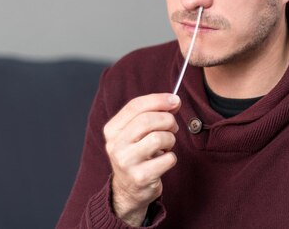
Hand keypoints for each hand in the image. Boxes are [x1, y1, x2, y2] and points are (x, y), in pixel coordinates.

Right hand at [103, 93, 180, 225]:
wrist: (129, 189)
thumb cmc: (137, 153)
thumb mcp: (136, 132)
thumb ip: (151, 113)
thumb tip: (174, 101)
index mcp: (112, 130)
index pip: (136, 106)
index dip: (159, 100)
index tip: (175, 100)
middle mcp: (116, 145)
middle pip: (148, 120)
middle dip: (168, 120)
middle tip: (173, 127)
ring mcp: (126, 162)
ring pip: (159, 138)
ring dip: (170, 140)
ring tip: (166, 146)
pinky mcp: (141, 177)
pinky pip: (168, 158)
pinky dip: (171, 158)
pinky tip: (163, 161)